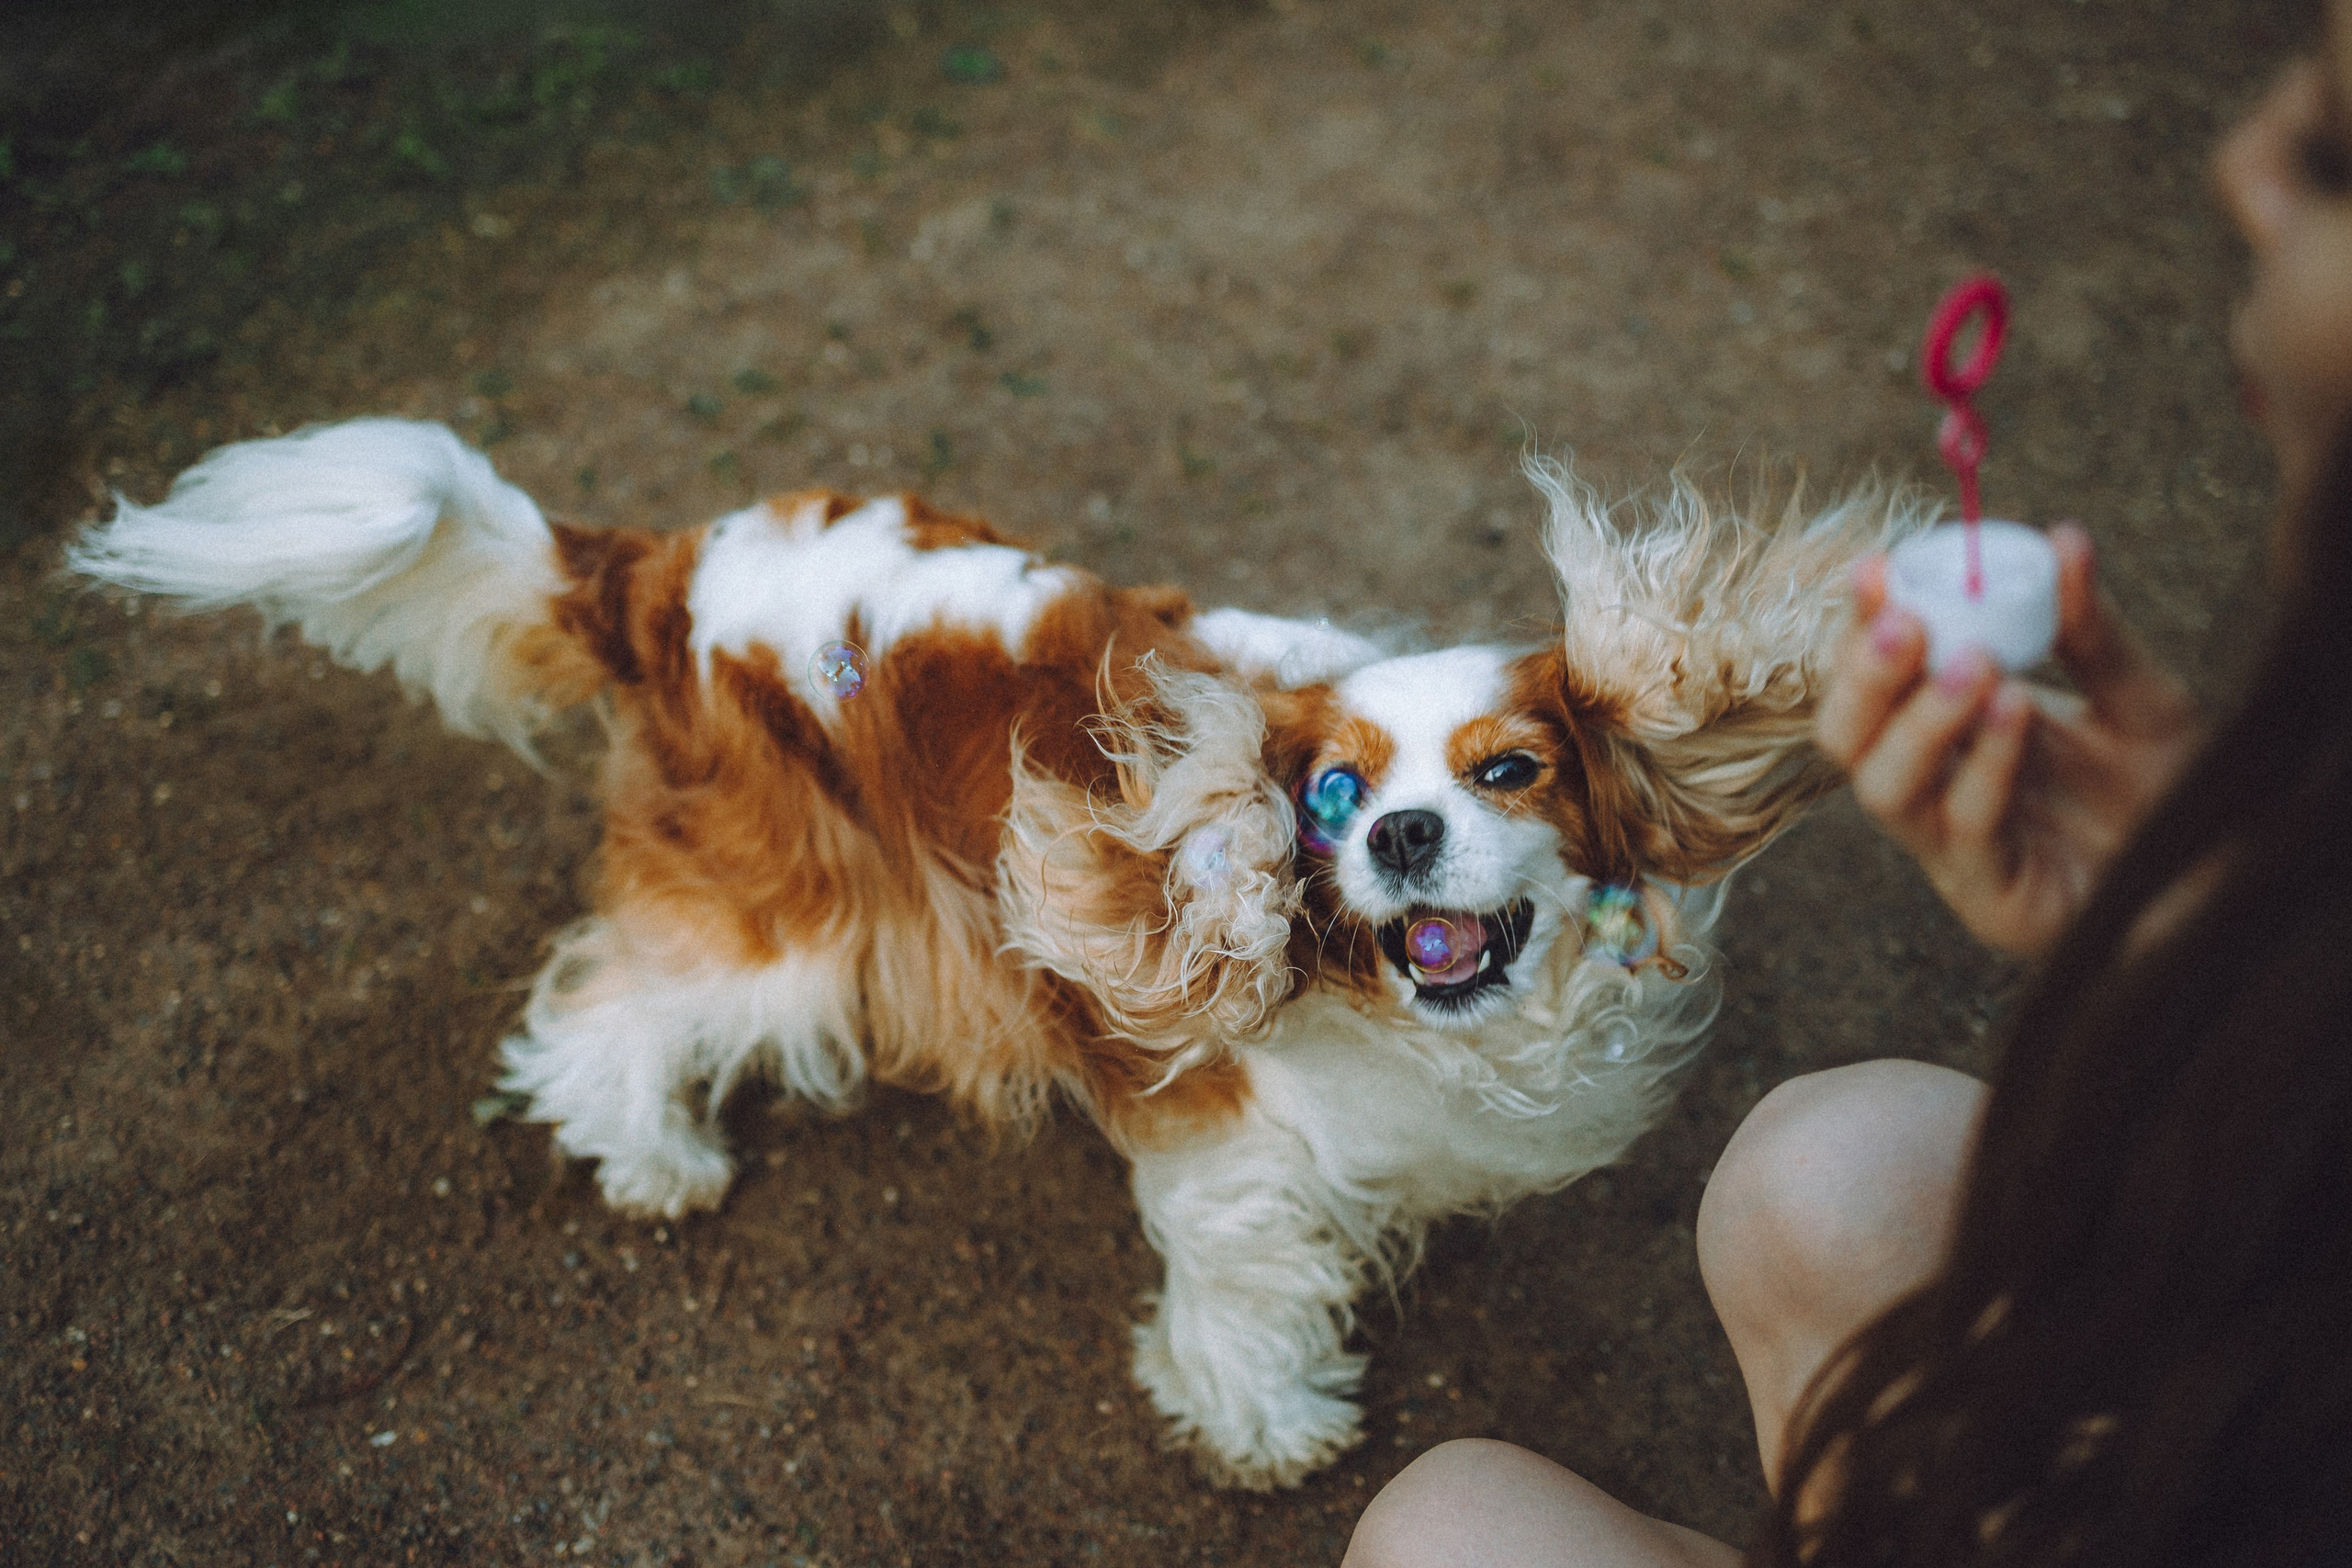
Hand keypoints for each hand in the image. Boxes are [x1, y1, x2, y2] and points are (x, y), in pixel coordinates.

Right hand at [1813, 525, 2200, 959]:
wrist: (2217, 875)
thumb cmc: (2166, 790)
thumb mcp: (2135, 696)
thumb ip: (2092, 632)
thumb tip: (2066, 539)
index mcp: (1945, 735)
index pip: (1870, 680)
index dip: (1858, 627)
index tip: (1876, 569)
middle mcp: (1932, 789)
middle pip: (1845, 738)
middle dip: (1863, 677)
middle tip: (1905, 622)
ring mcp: (1953, 850)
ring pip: (1885, 788)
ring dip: (1918, 722)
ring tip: (1974, 665)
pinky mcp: (1991, 899)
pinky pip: (1966, 828)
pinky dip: (1986, 764)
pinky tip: (2018, 709)